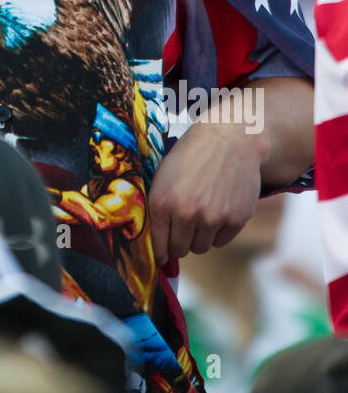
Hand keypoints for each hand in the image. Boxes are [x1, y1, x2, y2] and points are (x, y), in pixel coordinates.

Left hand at [148, 118, 267, 265]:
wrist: (230, 137)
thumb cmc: (191, 155)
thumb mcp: (164, 176)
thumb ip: (158, 208)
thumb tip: (156, 246)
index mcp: (161, 202)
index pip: (158, 246)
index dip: (161, 251)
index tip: (163, 254)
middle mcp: (185, 213)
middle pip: (180, 249)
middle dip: (181, 241)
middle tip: (186, 225)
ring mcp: (212, 217)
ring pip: (201, 247)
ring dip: (201, 236)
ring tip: (204, 211)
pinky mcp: (236, 219)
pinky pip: (221, 241)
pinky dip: (219, 231)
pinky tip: (219, 208)